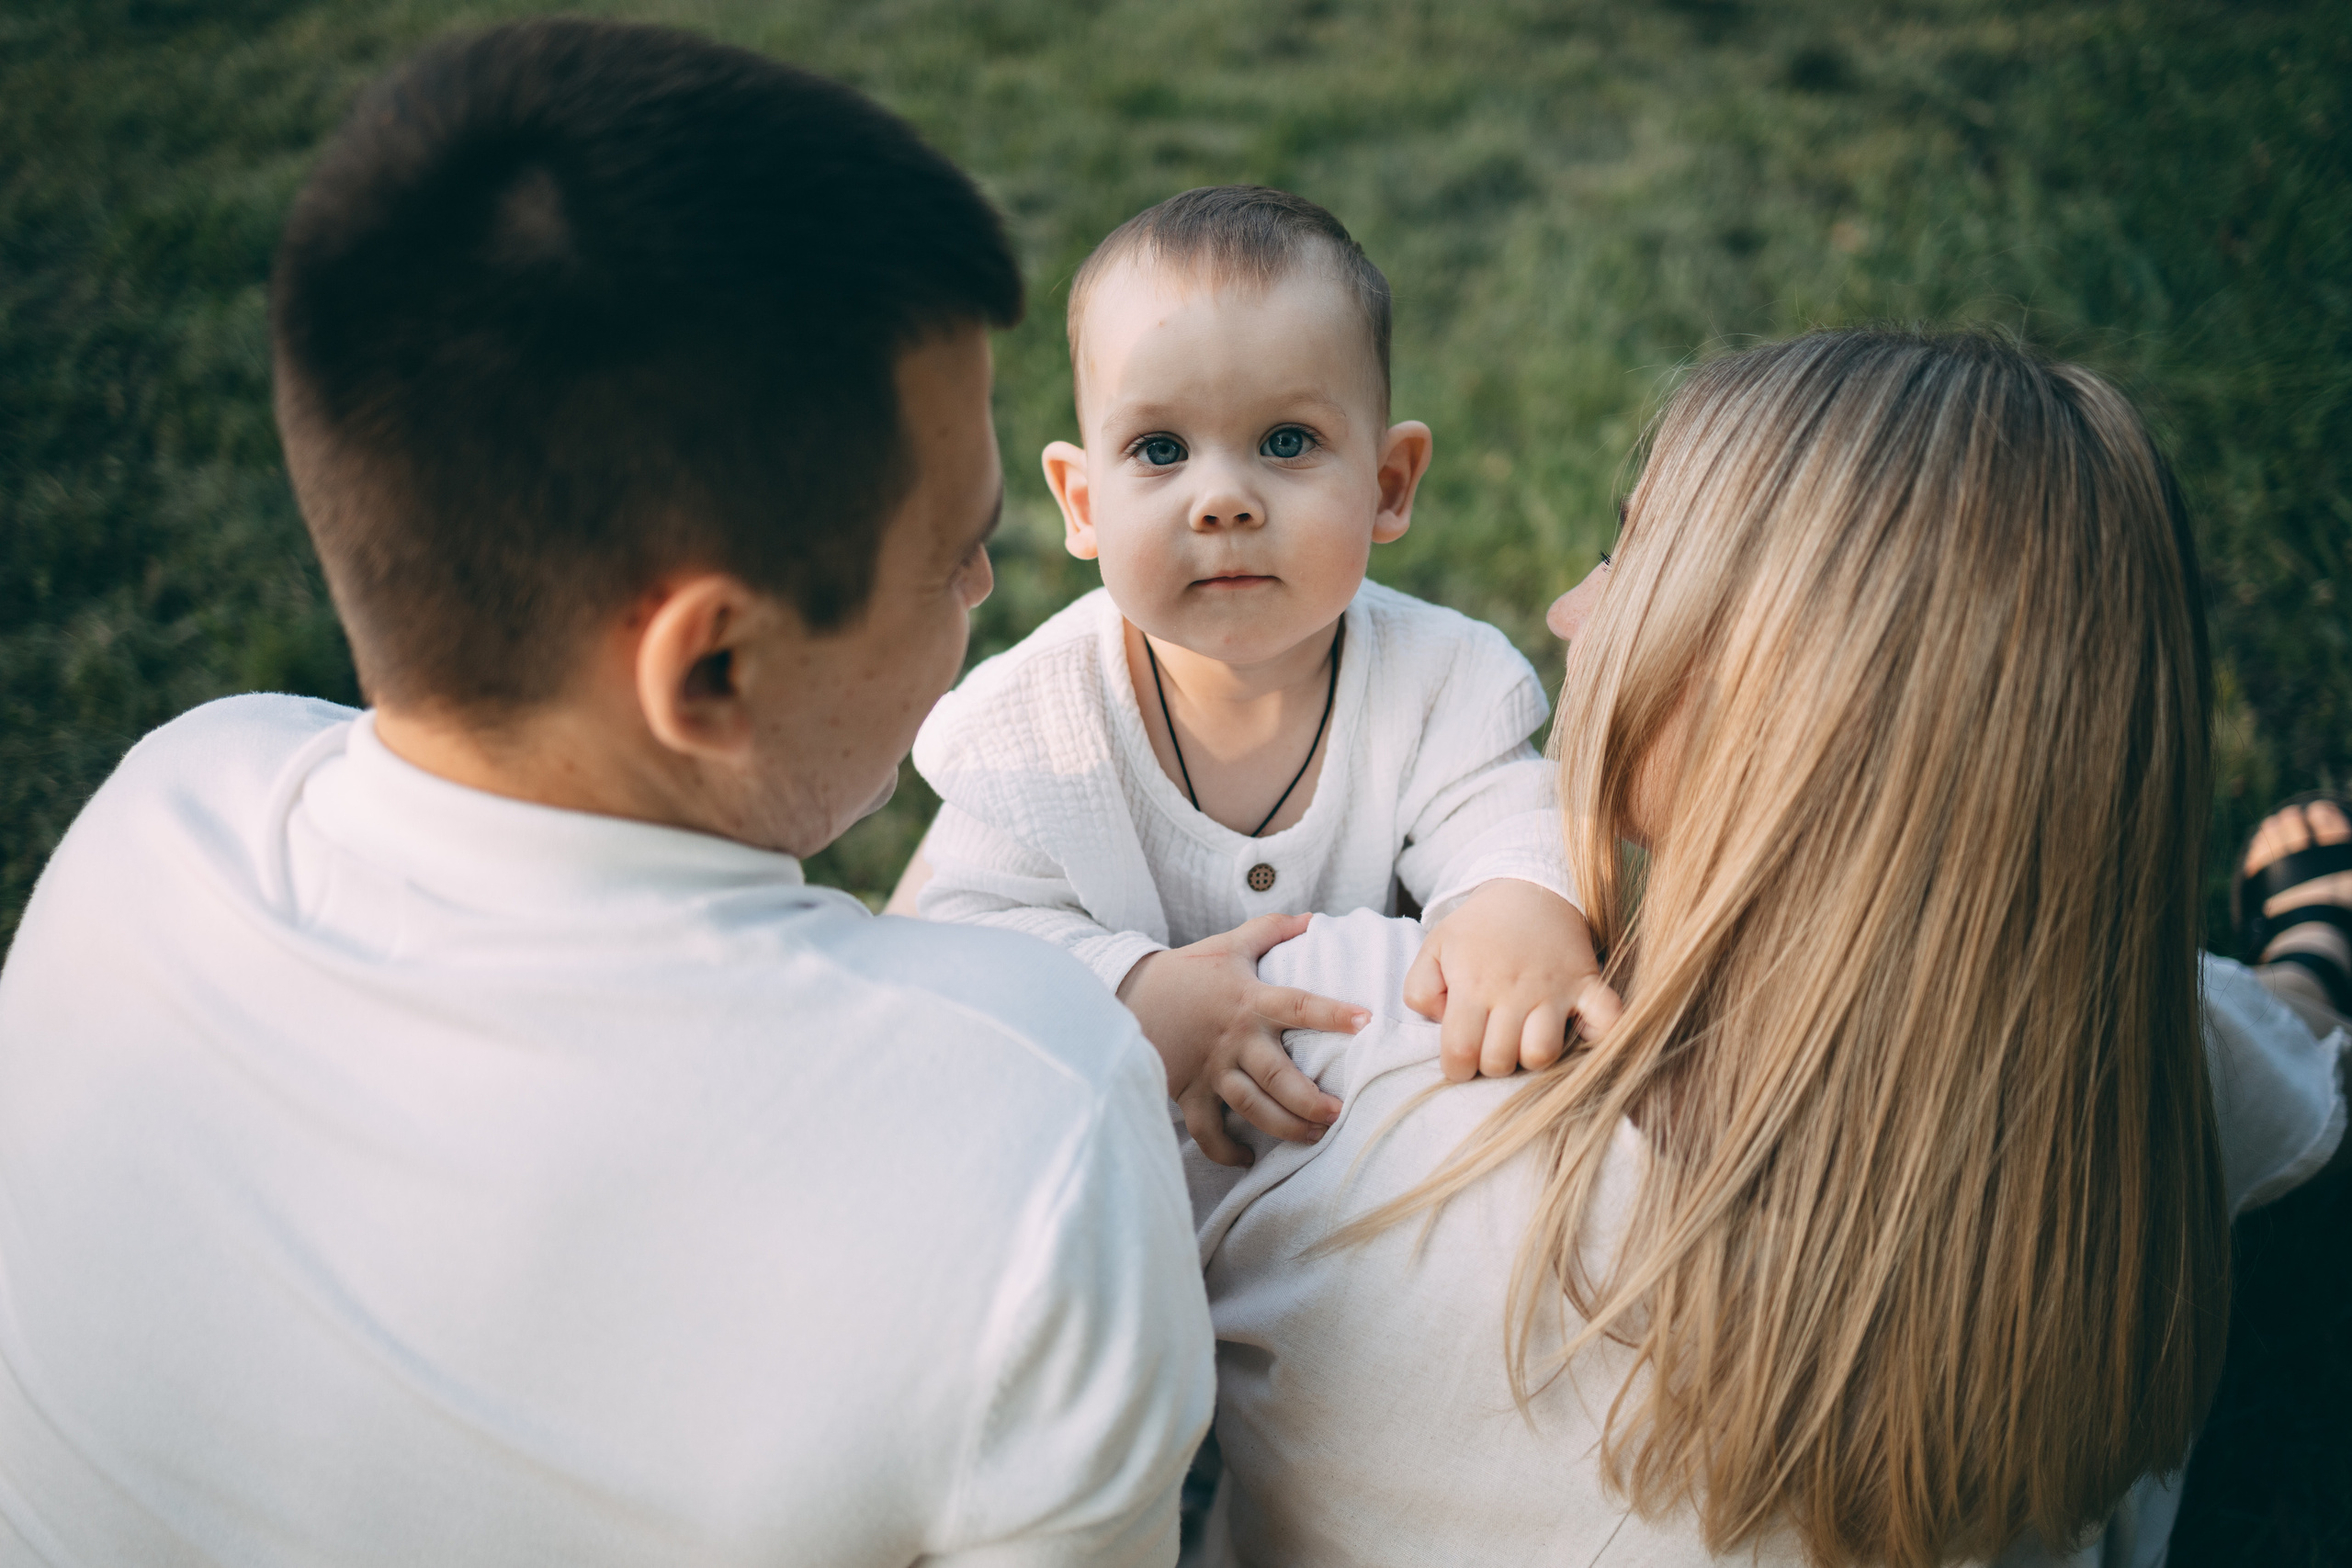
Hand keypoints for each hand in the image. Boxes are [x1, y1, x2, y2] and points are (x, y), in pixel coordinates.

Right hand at [1118, 912, 1361, 1167]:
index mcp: (1249, 1000)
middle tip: (1337, 1112)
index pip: (1298, 1005)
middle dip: (1309, 1099)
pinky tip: (1247, 1158)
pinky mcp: (1188, 1091)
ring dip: (1283, 1126)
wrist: (1126, 994)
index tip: (1365, 1020)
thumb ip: (1271, 930)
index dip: (1332, 1013)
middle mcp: (1234, 1038)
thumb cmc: (1185, 971)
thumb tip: (1313, 918)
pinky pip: (1207, 1130)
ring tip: (1313, 1136)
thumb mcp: (1228, 945)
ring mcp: (1211, 1069)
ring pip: (1250, 1106)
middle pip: (1277, 1075)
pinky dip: (1225, 1150)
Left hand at [1404, 879, 1620, 1081]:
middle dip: (1490, 1065)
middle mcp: (1513, 991)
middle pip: (1501, 1061)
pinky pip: (1606, 1020)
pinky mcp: (1587, 984)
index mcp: (1473, 983)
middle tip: (1491, 1044)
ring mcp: (1554, 989)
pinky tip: (1581, 1032)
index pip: (1461, 1052)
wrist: (1529, 888)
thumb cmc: (1478, 927)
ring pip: (1543, 1053)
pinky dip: (1600, 1035)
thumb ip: (1420, 988)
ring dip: (1532, 1056)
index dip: (1456, 1069)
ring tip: (1524, 1039)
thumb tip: (1439, 1021)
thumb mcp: (1434, 947)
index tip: (1460, 1061)